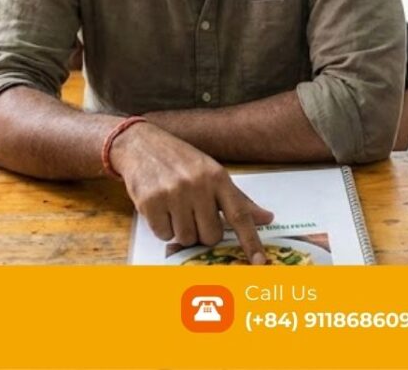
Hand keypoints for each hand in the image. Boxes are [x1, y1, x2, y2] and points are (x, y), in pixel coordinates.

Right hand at [110, 122, 274, 263]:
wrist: (140, 145)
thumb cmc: (180, 161)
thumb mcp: (212, 172)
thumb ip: (237, 199)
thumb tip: (267, 218)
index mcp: (218, 177)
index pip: (239, 214)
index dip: (251, 241)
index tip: (260, 261)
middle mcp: (198, 185)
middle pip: (210, 235)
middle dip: (202, 232)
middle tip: (193, 214)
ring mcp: (174, 193)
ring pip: (186, 238)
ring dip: (181, 230)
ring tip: (174, 208)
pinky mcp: (151, 201)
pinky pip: (164, 234)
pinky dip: (162, 228)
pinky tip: (160, 208)